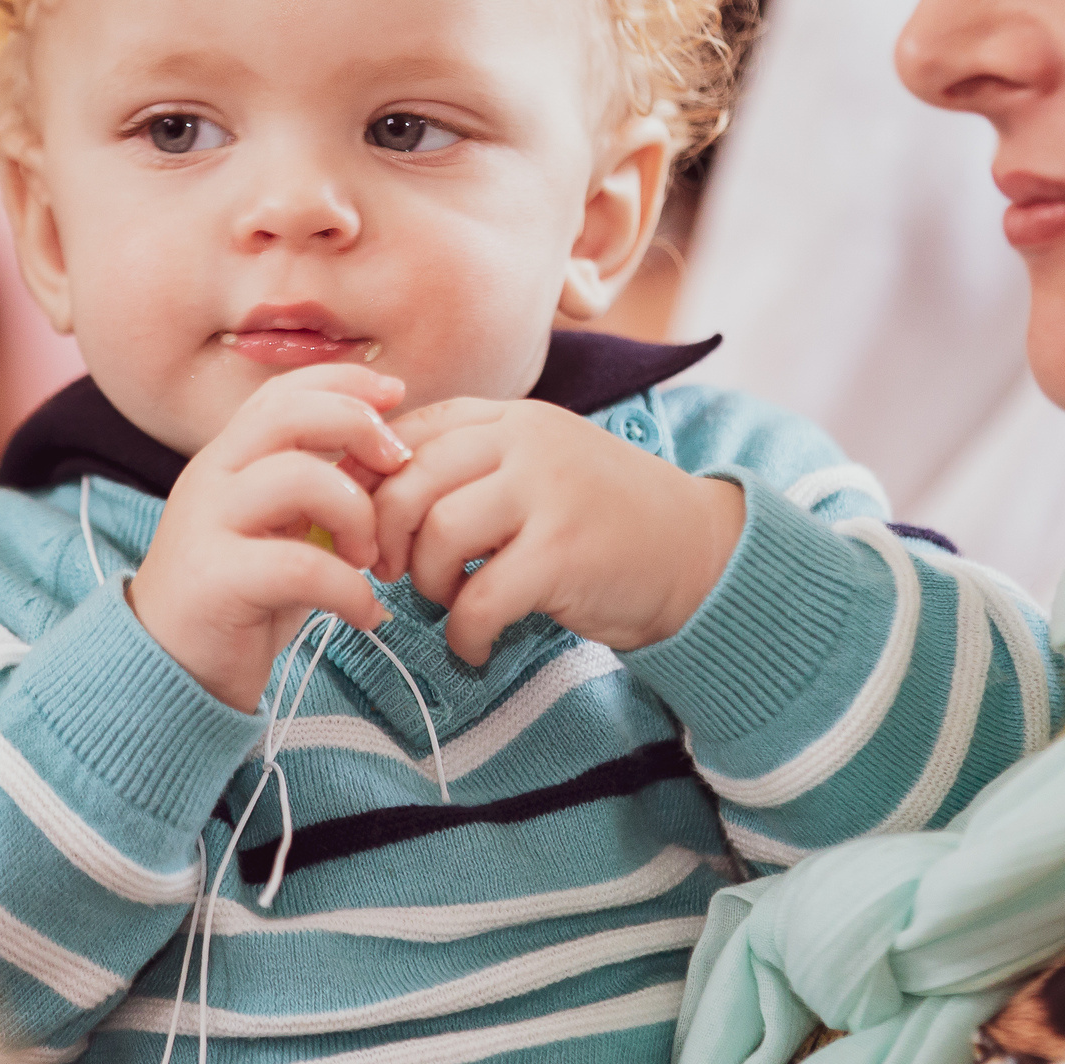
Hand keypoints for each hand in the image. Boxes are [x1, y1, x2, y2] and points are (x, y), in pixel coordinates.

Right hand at [129, 364, 414, 709]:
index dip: (345, 381)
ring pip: (298, 477)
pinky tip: (364, 613)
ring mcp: (207, 524)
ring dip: (357, 515)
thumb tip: (393, 457)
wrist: (169, 670)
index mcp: (229, 458)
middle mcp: (211, 477)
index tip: (400, 393)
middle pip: (289, 412)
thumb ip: (323, 491)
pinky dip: (350, 590)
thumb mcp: (283, 531)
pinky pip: (301, 565)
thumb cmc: (242, 598)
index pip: (283, 390)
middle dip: (359, 428)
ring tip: (371, 559)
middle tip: (398, 470)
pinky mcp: (215, 580)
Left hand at [370, 399, 745, 664]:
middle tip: (394, 571)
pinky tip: (476, 645)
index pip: (413, 430)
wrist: (697, 552)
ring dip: (426, 582)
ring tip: (448, 602)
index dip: (372, 481)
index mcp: (514, 418)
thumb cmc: (604, 518)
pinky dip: (464, 633)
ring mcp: (549, 494)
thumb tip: (371, 495)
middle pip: (411, 479)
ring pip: (439, 532)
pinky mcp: (565, 553)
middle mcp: (528, 443)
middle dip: (385, 536)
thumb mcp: (539, 467)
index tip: (367, 524)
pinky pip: (480, 598)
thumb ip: (472, 467)